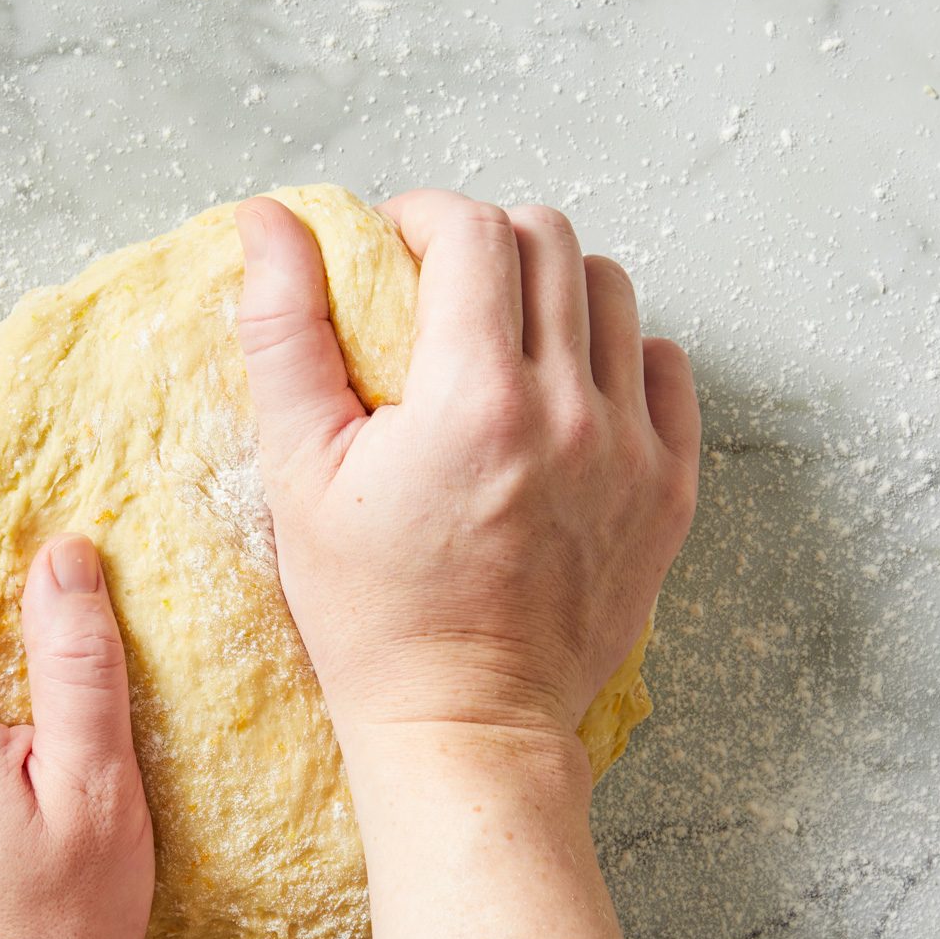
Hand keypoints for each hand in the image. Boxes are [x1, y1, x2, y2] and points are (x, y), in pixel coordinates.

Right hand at [236, 190, 698, 762]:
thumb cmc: (370, 614)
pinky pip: (666, 368)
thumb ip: (282, 334)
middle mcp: (570, 412)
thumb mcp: (298, 474)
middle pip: (549, 240)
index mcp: (474, 398)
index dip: (422, 215)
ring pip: (614, 292)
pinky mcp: (670, 492)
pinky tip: (566, 391)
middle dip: (485, 240)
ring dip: (553, 288)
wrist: (466, 723)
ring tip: (503, 337)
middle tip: (440, 288)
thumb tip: (269, 220)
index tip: (392, 247)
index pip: (473, 230)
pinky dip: (618, 354)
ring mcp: (634, 452)